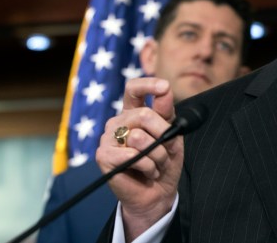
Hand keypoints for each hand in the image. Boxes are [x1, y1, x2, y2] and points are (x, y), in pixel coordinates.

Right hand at [95, 77, 181, 239]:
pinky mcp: (104, 156)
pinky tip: (147, 172)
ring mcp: (108, 138)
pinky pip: (133, 155)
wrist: (158, 192)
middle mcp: (119, 122)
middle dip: (163, 134)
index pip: (134, 89)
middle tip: (168, 149)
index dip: (148, 85)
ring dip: (158, 154)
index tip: (164, 87)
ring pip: (140, 137)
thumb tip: (165, 90)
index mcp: (134, 112)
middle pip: (144, 114)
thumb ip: (167, 114)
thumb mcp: (172, 134)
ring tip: (157, 163)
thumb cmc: (164, 161)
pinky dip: (149, 166)